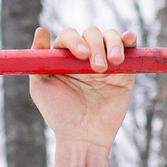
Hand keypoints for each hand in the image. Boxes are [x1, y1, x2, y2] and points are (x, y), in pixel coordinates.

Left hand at [28, 24, 137, 166]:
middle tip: (96, 68)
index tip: (81, 56)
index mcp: (65, 56)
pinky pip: (129, 48)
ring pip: (111, 37)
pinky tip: (128, 40)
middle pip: (92, 34)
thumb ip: (37, 59)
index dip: (75, 41)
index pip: (70, 36)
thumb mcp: (41, 88)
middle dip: (95, 46)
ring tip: (113, 62)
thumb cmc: (59, 114)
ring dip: (113, 43)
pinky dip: (129, 39)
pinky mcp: (123, 70)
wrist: (84, 137)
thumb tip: (41, 30)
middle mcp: (85, 55)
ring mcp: (106, 61)